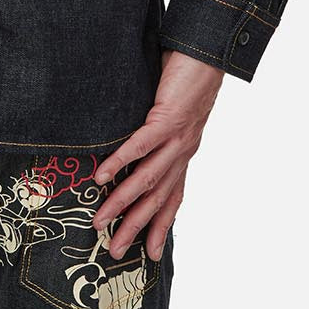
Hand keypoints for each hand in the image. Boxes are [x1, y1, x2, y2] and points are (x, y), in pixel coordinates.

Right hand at [92, 50, 223, 258]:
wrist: (207, 53)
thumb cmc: (187, 77)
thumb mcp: (171, 112)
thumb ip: (155, 131)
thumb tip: (131, 143)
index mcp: (184, 153)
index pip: (173, 199)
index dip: (163, 227)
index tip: (151, 255)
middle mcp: (183, 153)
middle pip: (157, 200)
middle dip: (136, 228)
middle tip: (115, 252)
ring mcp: (177, 139)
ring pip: (147, 180)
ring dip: (123, 204)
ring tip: (100, 222)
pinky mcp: (167, 120)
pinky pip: (140, 147)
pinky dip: (119, 163)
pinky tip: (102, 177)